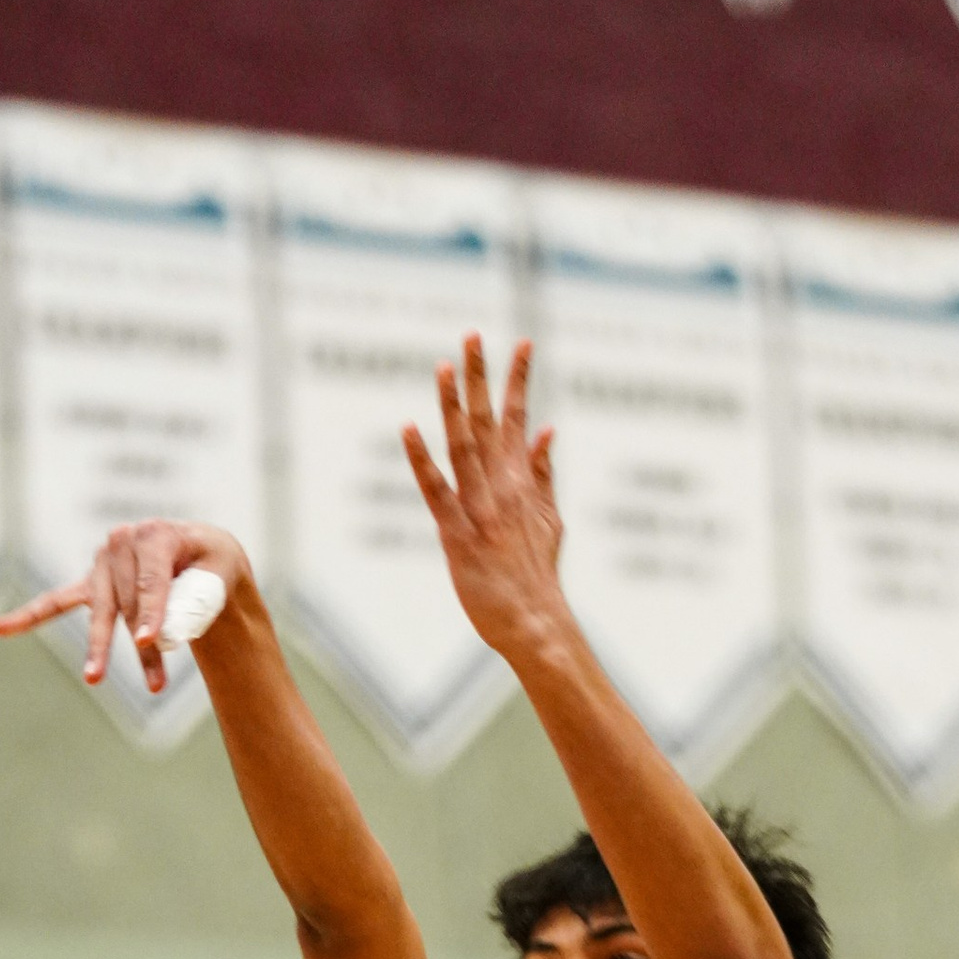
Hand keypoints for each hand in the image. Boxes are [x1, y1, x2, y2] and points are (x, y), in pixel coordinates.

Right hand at [0, 519, 248, 694]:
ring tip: (94, 679)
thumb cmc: (212, 564)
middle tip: (155, 683)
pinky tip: (1, 628)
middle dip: (141, 642)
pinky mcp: (92, 585)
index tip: (151, 640)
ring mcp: (103, 565)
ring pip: (103, 612)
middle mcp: (122, 544)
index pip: (150, 578)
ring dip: (102, 648)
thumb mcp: (221, 571)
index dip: (152, 610)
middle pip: (127, 601)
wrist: (200, 554)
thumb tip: (165, 634)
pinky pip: (57, 601)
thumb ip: (198, 597)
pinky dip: (30, 615)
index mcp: (155, 533)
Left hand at [402, 338, 566, 665]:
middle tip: (472, 335)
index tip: (520, 342)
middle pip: (489, 421)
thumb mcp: (550, 521)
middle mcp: (502, 487)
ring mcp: (480, 509)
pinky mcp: (458, 535)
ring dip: (452, 406)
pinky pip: (436, 490)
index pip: (520, 419)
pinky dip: (422, 460)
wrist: (536, 623)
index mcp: (522, 482)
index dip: (518, 379)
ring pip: (464, 446)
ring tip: (444, 366)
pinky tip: (408, 429)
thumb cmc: (538, 577)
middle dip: (481, 376)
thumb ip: (545, 474)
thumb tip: (547, 431)